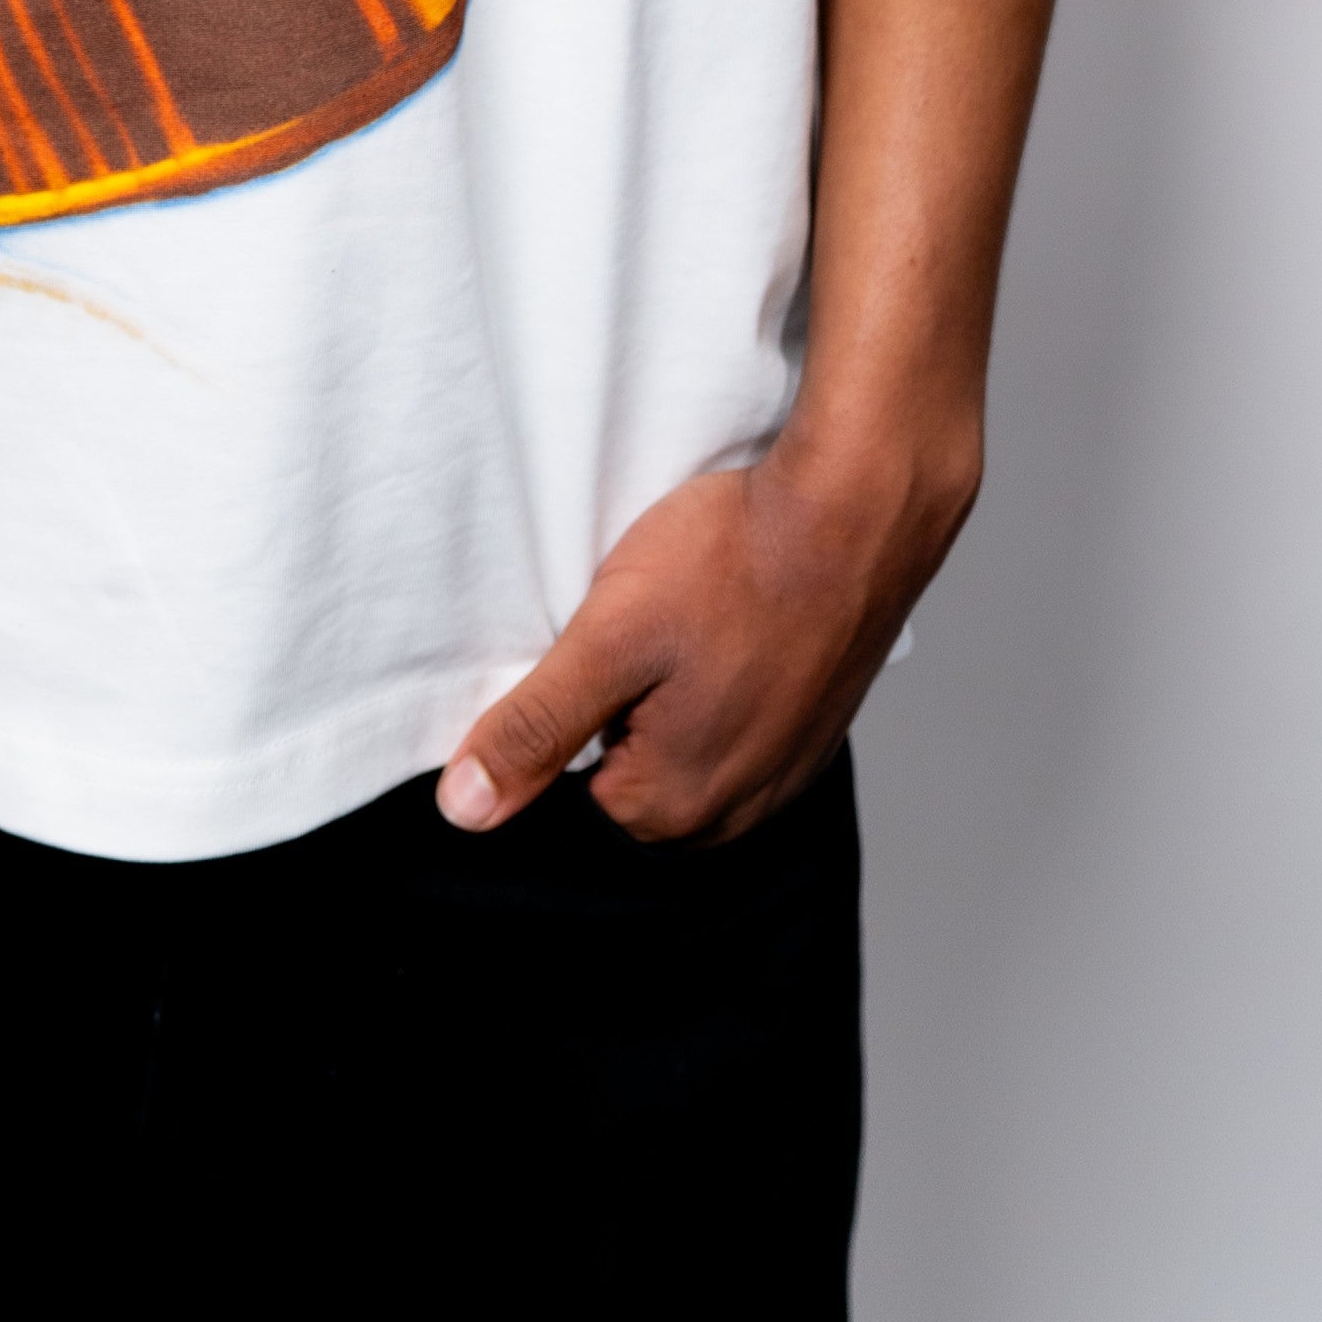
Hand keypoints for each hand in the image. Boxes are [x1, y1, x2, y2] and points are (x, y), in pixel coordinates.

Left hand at [435, 410, 978, 844]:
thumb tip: (463, 810)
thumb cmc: (735, 561)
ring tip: (693, 614)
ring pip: (683, 743)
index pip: (569, 780)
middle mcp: (735, 812)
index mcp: (673, 806)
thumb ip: (534, 727)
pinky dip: (724, 679)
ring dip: (673, 690)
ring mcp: (785, 771)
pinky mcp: (815, 728)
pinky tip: (730, 621)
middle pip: (628, 768)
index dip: (571, 700)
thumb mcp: (610, 635)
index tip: (600, 639)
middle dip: (622, 703)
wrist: (858, 509)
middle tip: (645, 621)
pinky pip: (738, 722)